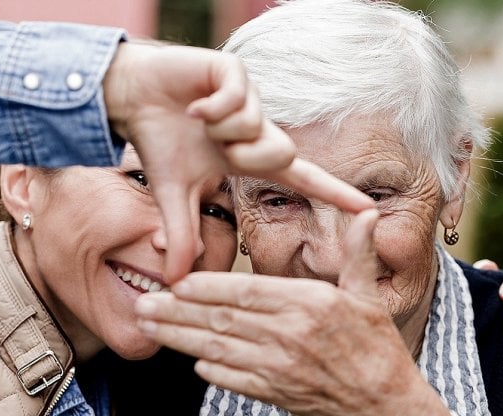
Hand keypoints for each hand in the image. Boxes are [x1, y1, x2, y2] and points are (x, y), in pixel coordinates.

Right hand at [103, 41, 373, 280]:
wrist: (133, 97)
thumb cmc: (160, 142)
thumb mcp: (173, 196)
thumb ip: (183, 235)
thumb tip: (175, 280)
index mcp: (251, 158)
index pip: (302, 180)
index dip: (334, 194)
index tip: (369, 209)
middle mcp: (258, 129)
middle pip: (284, 153)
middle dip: (246, 157)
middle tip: (216, 149)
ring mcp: (249, 99)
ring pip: (259, 127)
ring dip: (222, 131)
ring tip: (199, 121)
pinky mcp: (233, 72)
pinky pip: (238, 100)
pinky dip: (210, 109)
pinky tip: (194, 106)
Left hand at [134, 210, 448, 414]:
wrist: (384, 404)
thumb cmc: (376, 348)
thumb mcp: (369, 295)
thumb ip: (358, 253)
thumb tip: (365, 214)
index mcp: (310, 304)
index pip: (248, 292)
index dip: (208, 287)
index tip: (178, 282)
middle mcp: (290, 335)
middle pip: (222, 320)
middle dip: (177, 312)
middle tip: (143, 303)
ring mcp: (280, 368)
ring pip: (218, 350)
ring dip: (179, 339)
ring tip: (149, 328)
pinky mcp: (277, 393)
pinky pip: (234, 380)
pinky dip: (209, 370)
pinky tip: (189, 359)